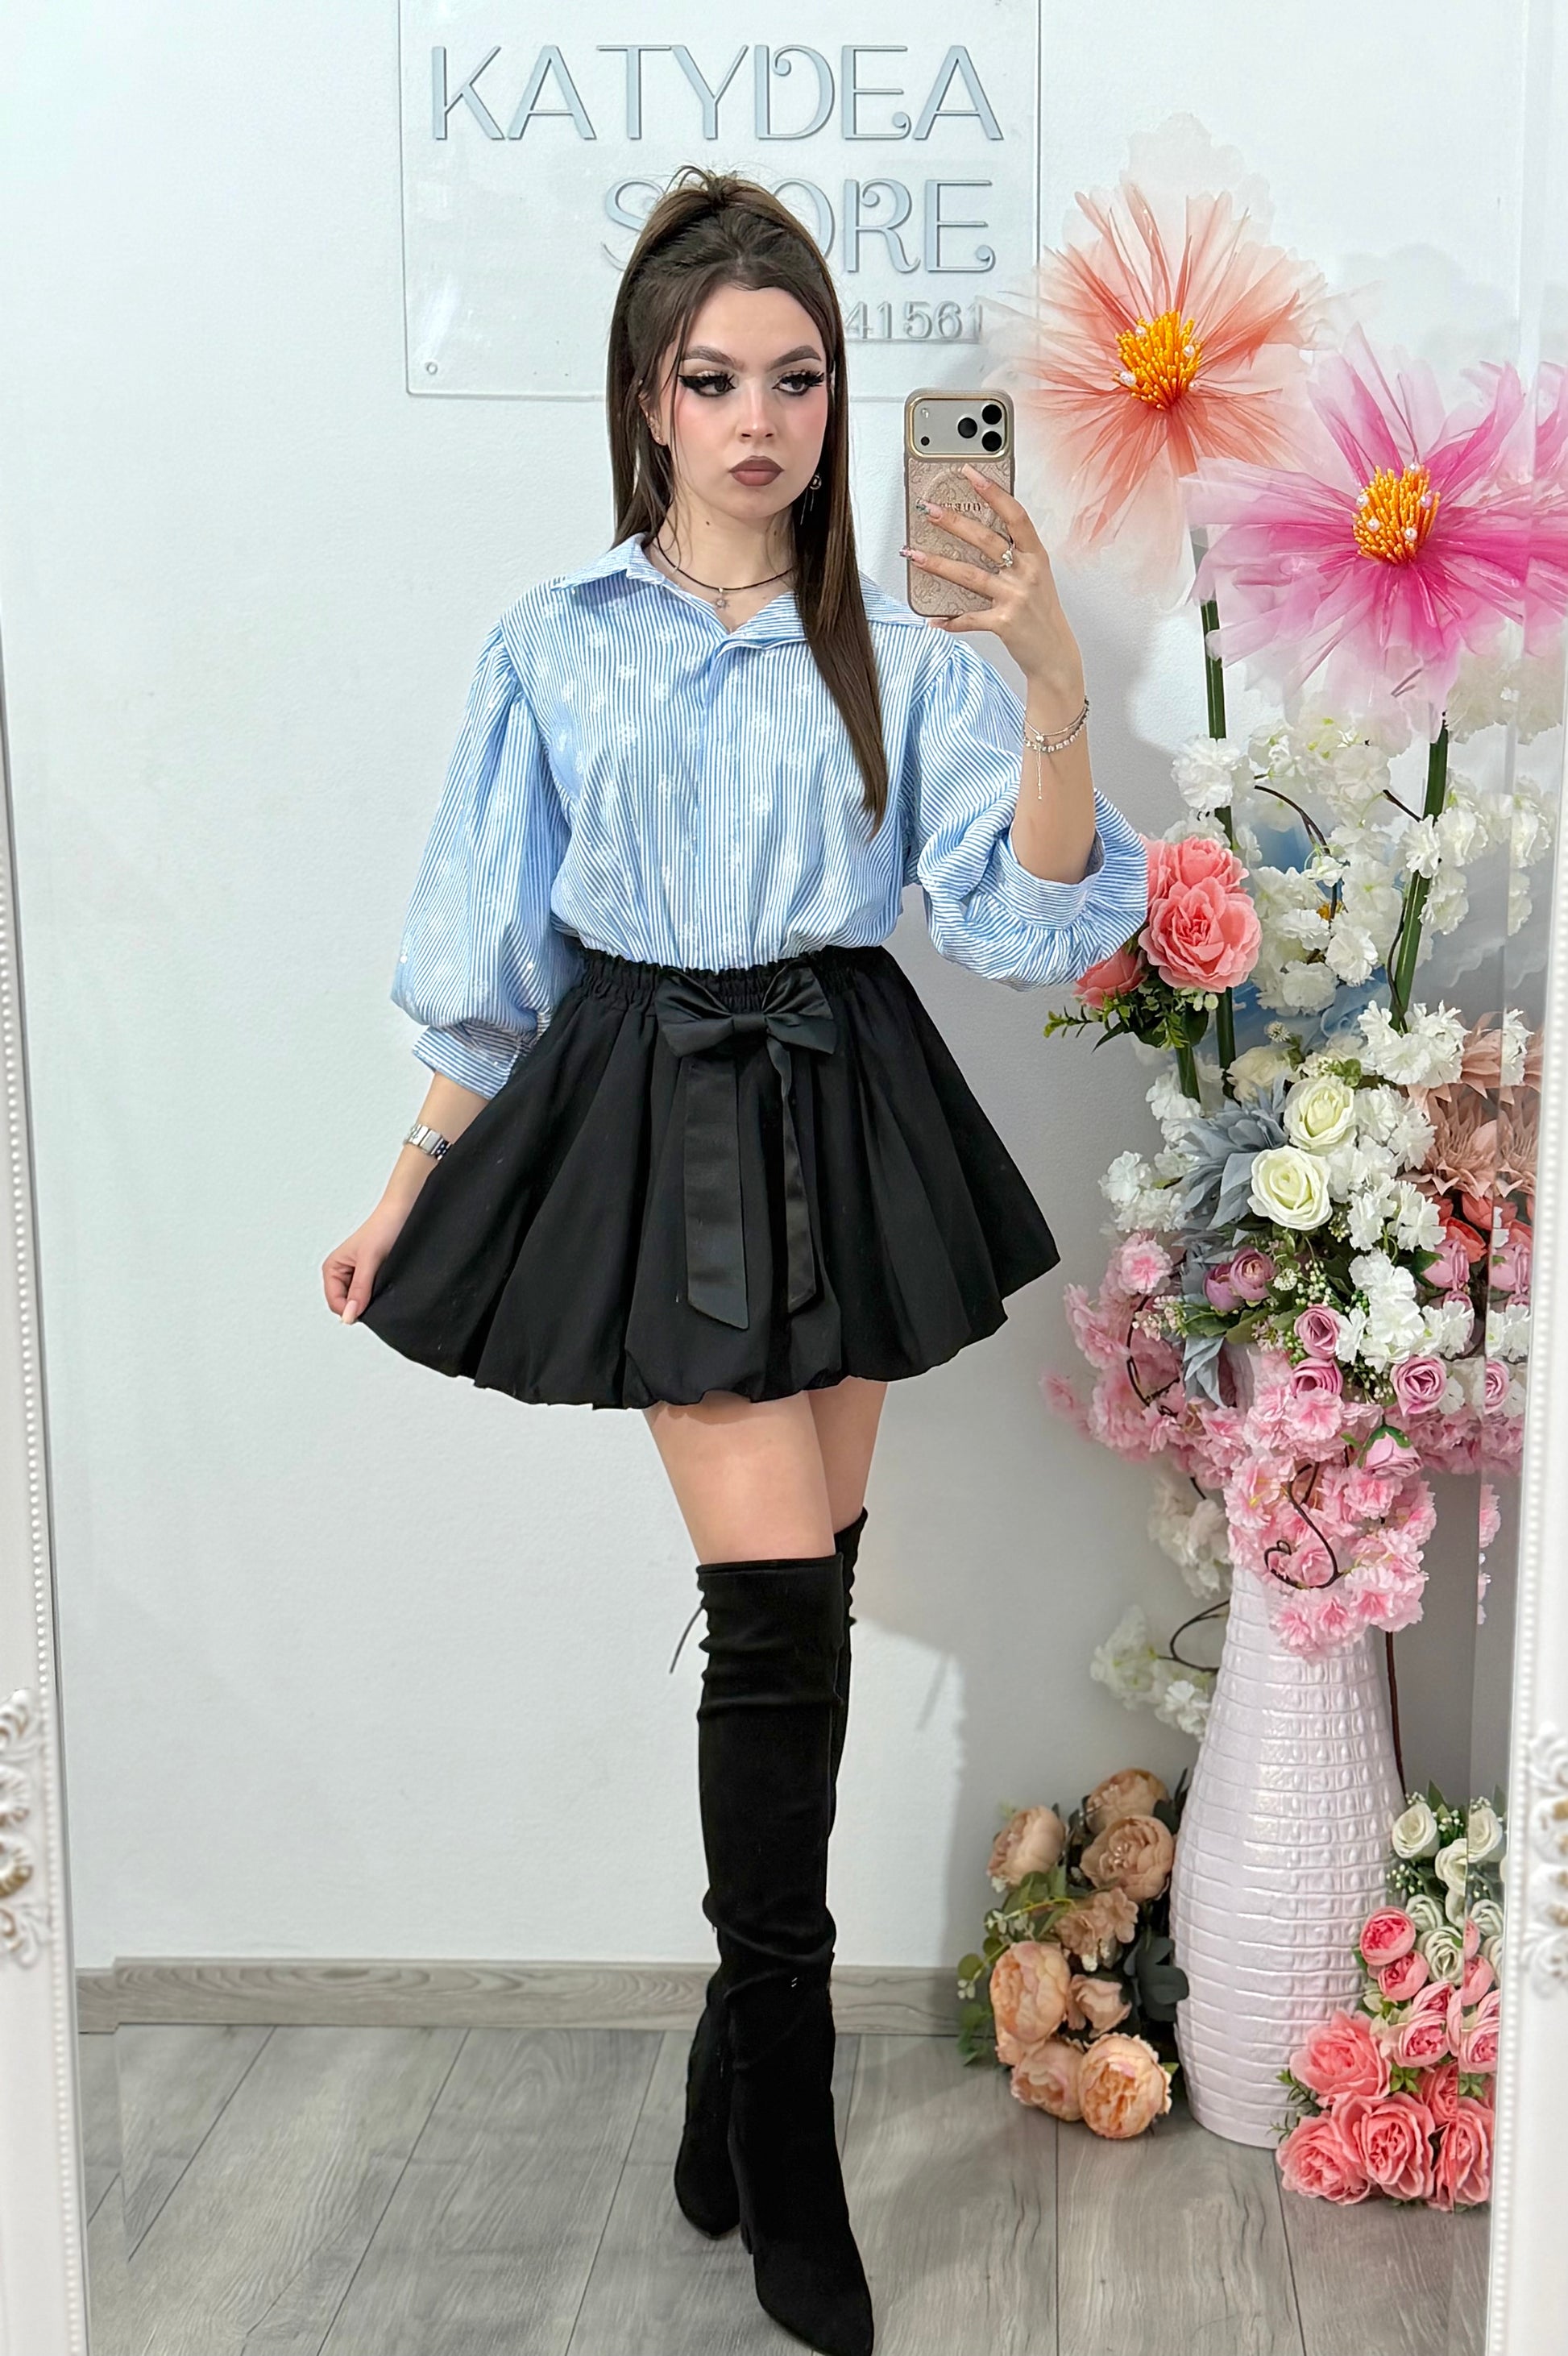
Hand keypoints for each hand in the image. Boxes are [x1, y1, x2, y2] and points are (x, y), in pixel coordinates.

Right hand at [322, 1199, 411, 1324]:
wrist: (403, 1213)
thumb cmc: (383, 1227)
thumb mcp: (369, 1260)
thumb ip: (359, 1289)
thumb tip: (350, 1314)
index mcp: (331, 1268)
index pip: (335, 1303)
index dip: (351, 1310)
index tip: (368, 1307)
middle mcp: (341, 1273)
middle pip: (347, 1305)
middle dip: (361, 1304)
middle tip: (378, 1290)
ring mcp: (357, 1276)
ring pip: (360, 1302)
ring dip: (372, 1299)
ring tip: (383, 1282)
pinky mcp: (372, 1276)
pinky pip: (372, 1295)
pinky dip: (379, 1294)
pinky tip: (388, 1284)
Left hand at [903, 463, 1083, 701]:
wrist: (1054, 654)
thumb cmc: (1041, 613)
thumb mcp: (1035, 577)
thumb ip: (1013, 555)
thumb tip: (974, 533)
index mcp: (1035, 556)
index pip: (1015, 515)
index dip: (993, 492)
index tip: (971, 473)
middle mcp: (1027, 573)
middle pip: (986, 540)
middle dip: (954, 522)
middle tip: (929, 509)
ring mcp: (1016, 598)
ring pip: (970, 576)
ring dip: (938, 564)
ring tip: (914, 554)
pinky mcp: (1004, 623)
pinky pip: (969, 619)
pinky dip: (949, 620)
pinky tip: (932, 619)